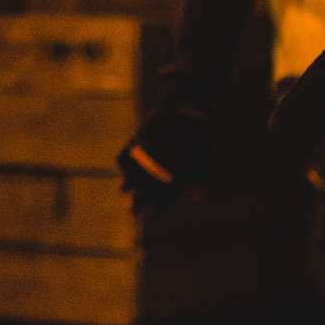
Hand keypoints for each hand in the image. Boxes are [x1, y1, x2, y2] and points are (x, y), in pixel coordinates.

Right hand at [117, 79, 215, 208]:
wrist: (186, 106)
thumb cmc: (198, 136)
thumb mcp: (203, 160)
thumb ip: (197, 180)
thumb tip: (196, 198)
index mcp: (178, 175)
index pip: (165, 200)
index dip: (157, 211)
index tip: (151, 218)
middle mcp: (161, 167)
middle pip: (145, 193)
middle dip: (138, 205)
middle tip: (132, 211)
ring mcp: (148, 154)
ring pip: (131, 177)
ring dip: (126, 186)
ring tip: (122, 192)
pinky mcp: (138, 140)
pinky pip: (125, 156)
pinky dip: (122, 164)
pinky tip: (122, 168)